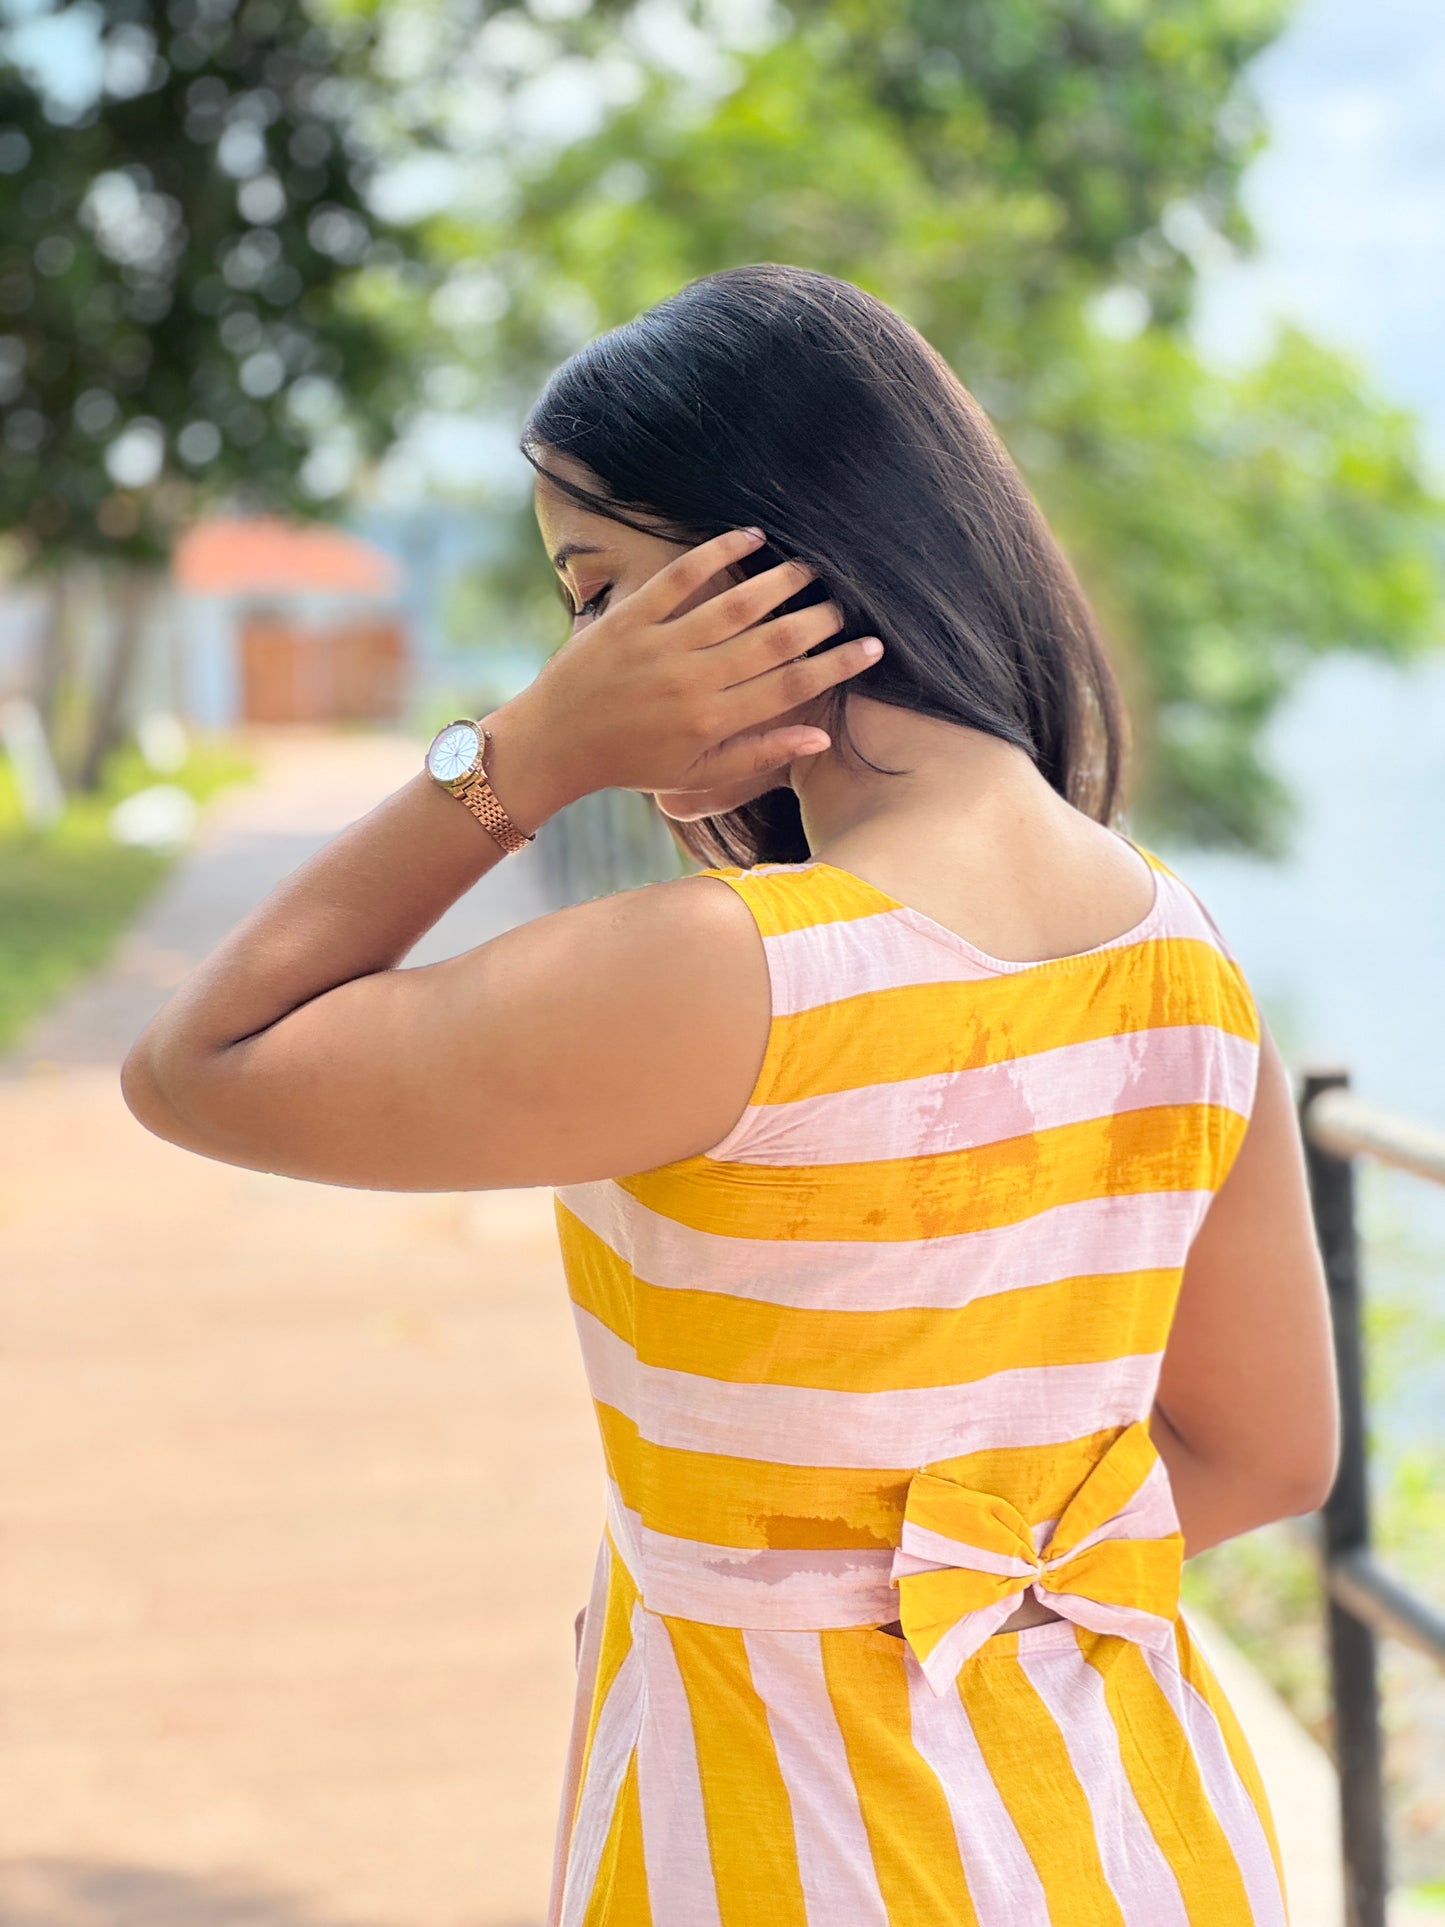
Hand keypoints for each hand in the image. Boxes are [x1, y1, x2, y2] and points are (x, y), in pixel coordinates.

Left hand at [488, 526, 881, 813]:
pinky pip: (681, 577)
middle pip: (774, 642)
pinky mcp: (630, 617)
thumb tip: (819, 737)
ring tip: (811, 568)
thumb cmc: (629, 764)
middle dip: (819, 620)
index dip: (838, 665)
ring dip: (780, 582)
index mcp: (712, 722)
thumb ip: (758, 755)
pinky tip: (750, 537)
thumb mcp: (695, 775)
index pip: (792, 688)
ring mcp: (661, 645)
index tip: (872, 648)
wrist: (553, 744)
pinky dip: (717, 553)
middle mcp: (692, 682)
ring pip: (736, 605)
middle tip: (846, 603)